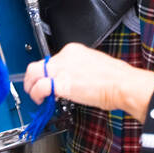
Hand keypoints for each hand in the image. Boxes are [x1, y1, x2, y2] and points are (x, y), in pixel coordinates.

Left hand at [23, 43, 153, 122]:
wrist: (122, 84)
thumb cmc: (116, 78)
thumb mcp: (94, 66)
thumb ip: (79, 70)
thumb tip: (72, 81)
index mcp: (74, 50)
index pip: (52, 59)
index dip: (49, 73)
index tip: (51, 81)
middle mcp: (65, 56)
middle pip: (39, 64)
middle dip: (34, 77)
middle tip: (34, 88)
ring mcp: (62, 69)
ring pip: (34, 73)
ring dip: (31, 86)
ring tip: (34, 96)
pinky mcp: (61, 83)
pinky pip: (40, 88)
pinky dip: (36, 95)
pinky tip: (41, 101)